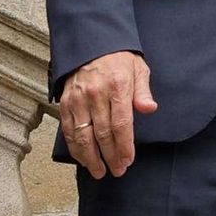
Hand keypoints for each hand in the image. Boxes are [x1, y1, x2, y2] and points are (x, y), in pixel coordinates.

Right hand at [58, 51, 156, 178]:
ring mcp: (78, 100)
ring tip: (99, 171)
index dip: (124, 146)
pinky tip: (82, 158)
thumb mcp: (139, 68)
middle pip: (102, 134)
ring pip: (82, 136)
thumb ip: (143, 91)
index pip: (121, 124)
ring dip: (90, 158)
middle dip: (110, 156)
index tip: (128, 161)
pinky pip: (68, 130)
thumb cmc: (119, 59)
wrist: (92, 44)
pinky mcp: (65, 103)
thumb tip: (150, 109)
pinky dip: (75, 147)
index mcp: (117, 87)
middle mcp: (95, 95)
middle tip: (117, 171)